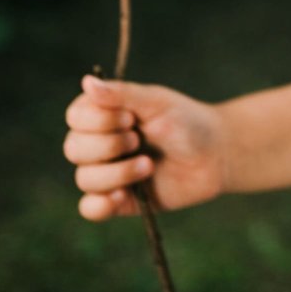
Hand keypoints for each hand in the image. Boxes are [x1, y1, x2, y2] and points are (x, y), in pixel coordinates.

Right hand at [63, 74, 226, 220]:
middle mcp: (99, 143)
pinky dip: (98, 206)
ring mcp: (108, 172)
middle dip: (108, 145)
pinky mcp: (120, 200)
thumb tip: (87, 82)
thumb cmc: (187, 121)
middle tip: (139, 139)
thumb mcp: (157, 102)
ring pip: (84, 178)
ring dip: (116, 172)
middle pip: (74, 149)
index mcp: (104, 114)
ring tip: (148, 165)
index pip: (75, 118)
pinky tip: (121, 197)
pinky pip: (90, 209)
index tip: (131, 117)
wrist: (216, 155)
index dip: (99, 120)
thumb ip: (122, 94)